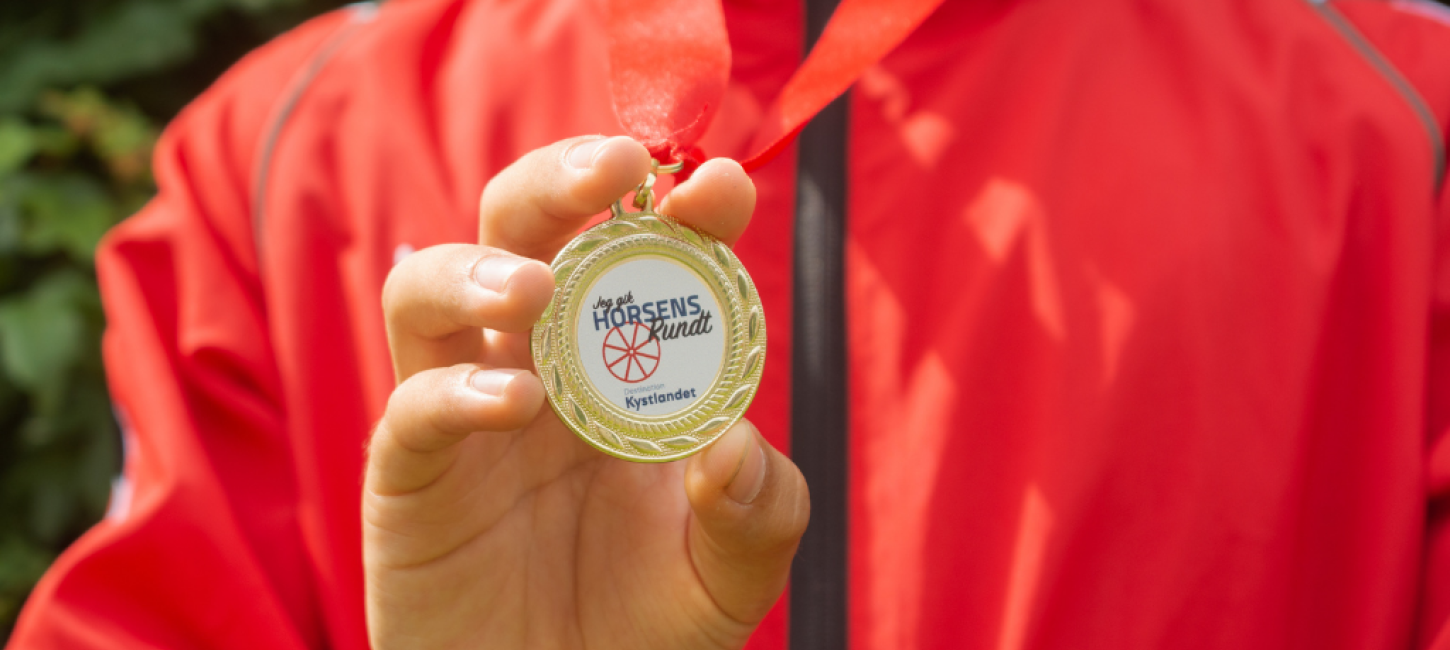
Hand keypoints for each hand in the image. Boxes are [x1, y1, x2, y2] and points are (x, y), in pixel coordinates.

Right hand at [364, 136, 809, 649]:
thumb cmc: (641, 629)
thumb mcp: (729, 578)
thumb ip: (756, 513)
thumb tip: (734, 444)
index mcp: (621, 363)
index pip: (640, 252)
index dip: (677, 206)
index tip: (718, 189)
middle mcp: (539, 364)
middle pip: (517, 227)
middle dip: (559, 181)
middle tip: (611, 166)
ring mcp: (465, 412)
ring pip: (429, 288)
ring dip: (478, 267)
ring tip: (530, 290)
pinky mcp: (410, 475)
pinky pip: (411, 407)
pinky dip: (456, 392)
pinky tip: (516, 405)